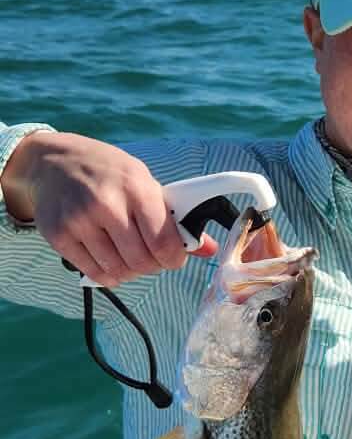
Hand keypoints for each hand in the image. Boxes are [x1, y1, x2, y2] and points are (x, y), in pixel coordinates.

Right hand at [1, 130, 215, 284]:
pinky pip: (94, 273)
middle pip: (142, 261)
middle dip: (152, 266)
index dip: (174, 259)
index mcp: (136, 187)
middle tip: (150, 257)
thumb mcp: (143, 181)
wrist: (54, 162)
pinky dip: (108, 276)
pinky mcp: (59, 236)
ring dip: (130, 272)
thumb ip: (173, 217)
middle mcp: (107, 204)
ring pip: (118, 271)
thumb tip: (209, 250)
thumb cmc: (107, 172)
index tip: (173, 258)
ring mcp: (80, 221)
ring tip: (129, 258)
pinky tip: (110, 263)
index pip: (163, 241)